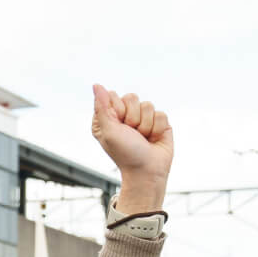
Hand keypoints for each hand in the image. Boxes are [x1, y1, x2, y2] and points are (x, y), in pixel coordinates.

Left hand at [91, 85, 172, 213]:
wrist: (147, 172)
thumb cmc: (125, 154)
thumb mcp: (109, 131)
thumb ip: (102, 107)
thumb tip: (96, 85)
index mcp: (108, 117)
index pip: (113, 96)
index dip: (118, 110)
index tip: (119, 127)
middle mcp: (125, 116)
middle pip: (131, 97)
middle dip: (133, 118)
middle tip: (132, 134)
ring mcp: (142, 118)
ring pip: (148, 104)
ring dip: (145, 125)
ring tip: (142, 139)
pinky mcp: (158, 122)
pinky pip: (161, 113)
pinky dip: (157, 128)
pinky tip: (153, 139)